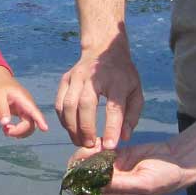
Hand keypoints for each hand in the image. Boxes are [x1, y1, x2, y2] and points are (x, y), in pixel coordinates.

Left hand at [0, 66, 48, 138]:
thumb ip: (1, 110)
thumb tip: (5, 124)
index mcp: (23, 99)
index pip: (33, 111)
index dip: (40, 120)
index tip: (45, 129)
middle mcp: (28, 106)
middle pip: (31, 124)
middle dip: (19, 131)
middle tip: (5, 130)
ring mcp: (27, 110)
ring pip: (29, 127)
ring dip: (18, 132)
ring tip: (5, 129)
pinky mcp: (23, 113)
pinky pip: (25, 126)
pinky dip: (17, 131)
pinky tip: (7, 128)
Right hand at [55, 35, 143, 149]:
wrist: (104, 49)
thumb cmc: (122, 75)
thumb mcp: (135, 91)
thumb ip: (132, 115)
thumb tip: (123, 137)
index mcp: (117, 80)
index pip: (114, 107)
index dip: (111, 128)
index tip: (109, 145)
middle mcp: (94, 76)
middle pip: (85, 105)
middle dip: (86, 128)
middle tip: (91, 145)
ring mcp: (76, 76)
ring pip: (68, 104)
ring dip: (72, 127)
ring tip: (79, 141)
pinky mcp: (65, 79)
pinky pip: (59, 103)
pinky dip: (63, 119)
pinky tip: (71, 129)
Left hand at [85, 140, 191, 194]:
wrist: (178, 159)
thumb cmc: (164, 178)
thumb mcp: (144, 184)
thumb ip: (121, 185)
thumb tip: (97, 186)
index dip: (83, 186)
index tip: (77, 174)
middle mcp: (114, 186)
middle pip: (89, 180)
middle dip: (82, 169)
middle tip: (80, 156)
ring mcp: (115, 170)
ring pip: (93, 165)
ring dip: (87, 156)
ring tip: (90, 147)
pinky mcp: (118, 157)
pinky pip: (102, 153)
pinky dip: (97, 147)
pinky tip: (97, 142)